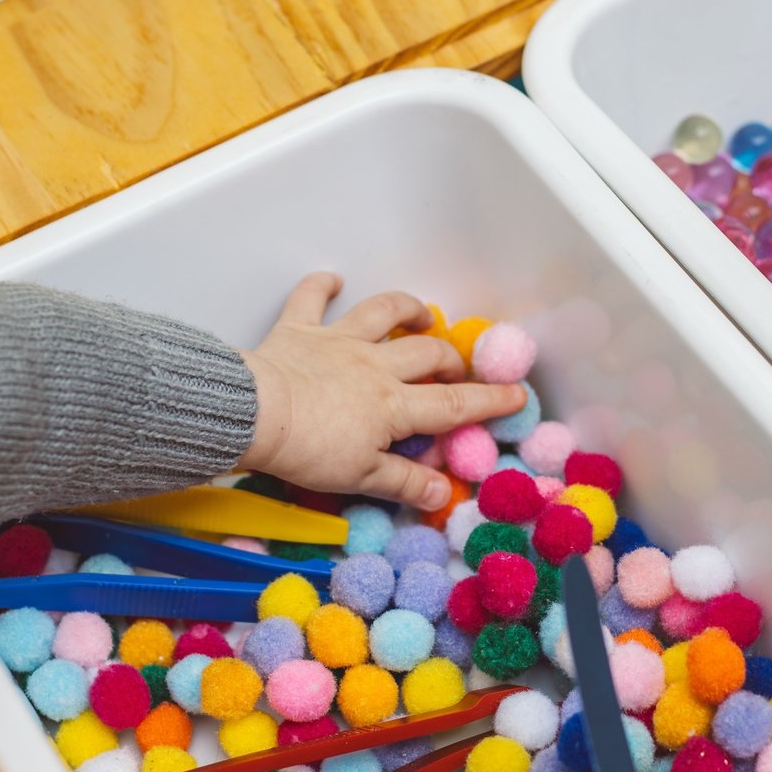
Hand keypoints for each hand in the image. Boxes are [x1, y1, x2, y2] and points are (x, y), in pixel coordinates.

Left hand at [239, 274, 525, 511]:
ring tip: (421, 314)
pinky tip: (332, 279)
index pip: (453, 403)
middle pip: (426, 353)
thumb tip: (442, 493)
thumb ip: (405, 483)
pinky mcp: (300, 330)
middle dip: (448, 359)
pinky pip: (312, 299)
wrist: (256, 415)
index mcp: (394, 405)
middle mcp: (374, 365)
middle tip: (455, 370)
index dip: (488, 400)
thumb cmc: (308, 450)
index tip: (515, 394)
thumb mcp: (362, 477)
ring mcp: (338, 342)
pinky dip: (322, 285)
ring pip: (382, 313)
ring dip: (405, 309)